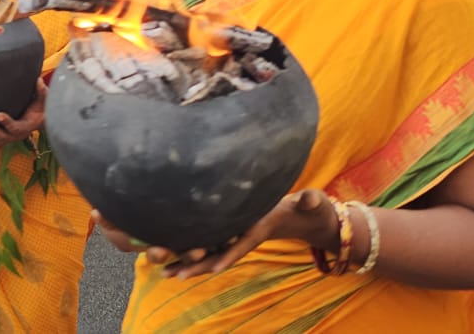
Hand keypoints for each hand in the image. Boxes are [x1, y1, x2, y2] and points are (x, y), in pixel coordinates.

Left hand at [0, 77, 45, 147]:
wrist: (40, 119)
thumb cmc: (41, 107)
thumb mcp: (44, 100)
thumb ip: (42, 91)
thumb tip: (38, 80)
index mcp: (27, 126)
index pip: (16, 127)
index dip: (7, 122)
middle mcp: (17, 135)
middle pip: (3, 137)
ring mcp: (8, 138)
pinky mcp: (2, 138)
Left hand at [94, 189, 339, 277]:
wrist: (302, 217)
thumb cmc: (308, 207)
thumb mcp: (312, 203)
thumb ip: (310, 201)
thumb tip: (310, 198)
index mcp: (259, 229)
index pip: (240, 245)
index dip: (225, 255)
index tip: (210, 266)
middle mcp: (243, 238)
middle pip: (217, 255)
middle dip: (195, 265)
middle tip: (171, 274)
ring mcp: (235, 238)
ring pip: (208, 254)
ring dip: (186, 263)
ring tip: (161, 272)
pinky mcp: (229, 234)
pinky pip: (207, 246)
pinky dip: (189, 252)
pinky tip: (168, 257)